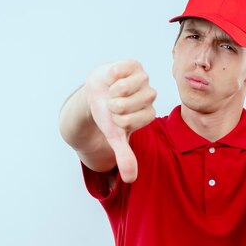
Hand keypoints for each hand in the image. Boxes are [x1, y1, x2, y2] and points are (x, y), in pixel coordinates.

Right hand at [85, 60, 156, 182]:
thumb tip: (131, 180)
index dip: (121, 120)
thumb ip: (125, 156)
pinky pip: (122, 70)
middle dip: (115, 106)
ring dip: (112, 92)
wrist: (96, 94)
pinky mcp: (134, 65)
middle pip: (131, 104)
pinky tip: (111, 79)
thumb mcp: (115, 137)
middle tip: (112, 104)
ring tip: (111, 92)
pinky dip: (112, 76)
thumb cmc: (108, 116)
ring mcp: (143, 79)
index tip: (116, 118)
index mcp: (149, 113)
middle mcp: (150, 96)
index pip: (137, 119)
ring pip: (126, 87)